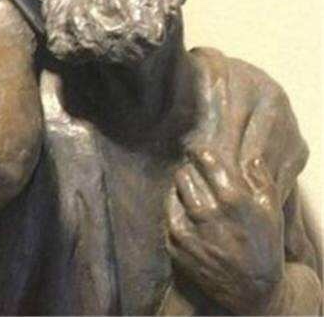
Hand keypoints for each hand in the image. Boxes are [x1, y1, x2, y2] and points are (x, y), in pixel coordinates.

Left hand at [166, 148, 284, 314]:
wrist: (251, 290)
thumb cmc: (264, 245)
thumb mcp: (272, 211)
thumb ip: (262, 180)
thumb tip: (250, 158)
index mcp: (232, 199)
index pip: (206, 161)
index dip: (200, 153)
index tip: (197, 151)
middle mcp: (208, 213)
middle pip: (185, 175)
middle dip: (188, 170)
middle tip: (191, 169)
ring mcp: (190, 230)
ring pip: (174, 192)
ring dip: (180, 185)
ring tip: (186, 185)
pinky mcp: (177, 246)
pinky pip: (168, 215)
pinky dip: (173, 206)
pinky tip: (181, 205)